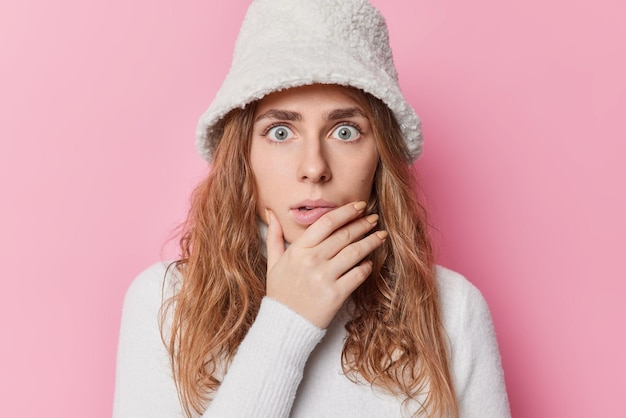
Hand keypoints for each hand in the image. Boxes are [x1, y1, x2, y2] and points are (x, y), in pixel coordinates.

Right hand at [265, 201, 387, 328]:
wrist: (284, 325)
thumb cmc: (280, 293)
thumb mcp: (273, 263)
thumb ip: (274, 236)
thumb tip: (271, 213)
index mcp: (298, 250)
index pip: (326, 223)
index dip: (345, 212)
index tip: (359, 206)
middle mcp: (312, 261)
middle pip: (344, 235)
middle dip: (363, 224)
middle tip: (374, 219)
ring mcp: (325, 278)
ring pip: (355, 252)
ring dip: (371, 242)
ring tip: (380, 236)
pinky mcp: (336, 295)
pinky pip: (358, 275)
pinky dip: (367, 266)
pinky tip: (369, 261)